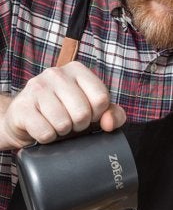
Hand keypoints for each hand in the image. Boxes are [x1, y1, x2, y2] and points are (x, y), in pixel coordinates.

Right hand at [0, 61, 125, 148]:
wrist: (28, 120)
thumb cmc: (66, 113)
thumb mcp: (94, 112)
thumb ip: (113, 115)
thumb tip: (109, 123)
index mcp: (78, 70)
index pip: (101, 98)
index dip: (98, 114)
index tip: (89, 114)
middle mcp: (56, 73)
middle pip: (83, 113)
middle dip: (80, 125)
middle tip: (71, 122)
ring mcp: (36, 87)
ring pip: (63, 123)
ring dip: (63, 132)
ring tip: (57, 124)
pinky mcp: (21, 106)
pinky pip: (45, 132)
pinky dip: (48, 138)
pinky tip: (43, 128)